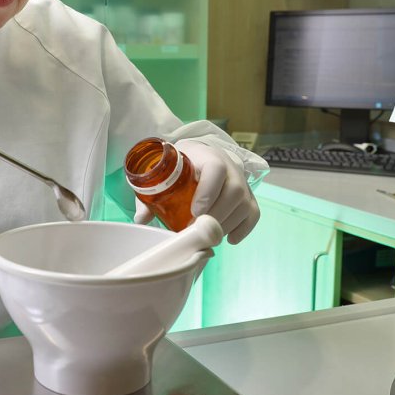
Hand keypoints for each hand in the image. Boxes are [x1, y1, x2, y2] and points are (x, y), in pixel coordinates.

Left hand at [134, 140, 258, 243]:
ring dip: (224, 225)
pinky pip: (253, 215)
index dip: (208, 191)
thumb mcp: (165, 173)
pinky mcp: (249, 197)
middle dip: (215, 215)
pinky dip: (241, 230)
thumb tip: (141, 220)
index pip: (215, 169)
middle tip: (195, 229)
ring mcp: (243, 183)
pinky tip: (227, 238)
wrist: (203, 157)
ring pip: (244, 206)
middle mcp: (231, 167)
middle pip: (234, 191)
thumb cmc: (182, 168)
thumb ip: (152, 195)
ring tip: (205, 233)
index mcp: (207, 156)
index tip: (195, 211)